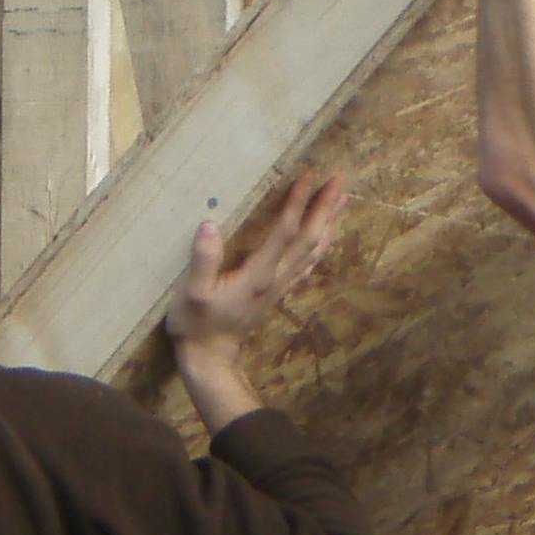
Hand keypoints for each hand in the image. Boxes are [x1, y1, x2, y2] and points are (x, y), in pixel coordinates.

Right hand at [168, 170, 347, 363]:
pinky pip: (308, 264)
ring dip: (329, 223)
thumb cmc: (197, 325)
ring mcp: (280, 287)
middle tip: (339, 179)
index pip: (285, 231)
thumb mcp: (192, 294)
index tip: (309, 176)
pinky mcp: (278, 292)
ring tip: (342, 199)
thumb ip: (203, 261)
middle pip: (309, 238)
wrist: (210, 358)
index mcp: (258, 275)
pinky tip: (326, 236)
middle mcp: (276, 278)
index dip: (298, 202)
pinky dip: (321, 245)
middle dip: (326, 207)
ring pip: (314, 251)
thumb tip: (210, 225)